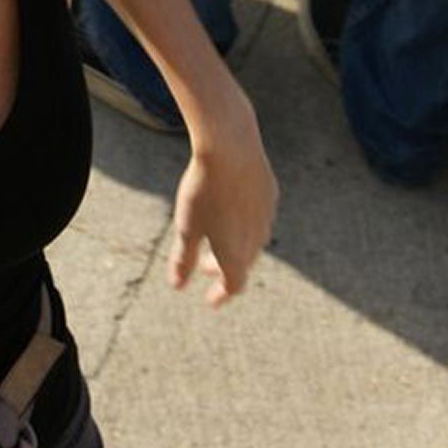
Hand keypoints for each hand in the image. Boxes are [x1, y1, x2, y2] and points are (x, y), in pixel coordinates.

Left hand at [168, 82, 277, 306]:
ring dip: (236, 247)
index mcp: (236, 253)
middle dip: (225, 269)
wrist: (230, 147)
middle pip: (244, 263)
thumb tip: (177, 286)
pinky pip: (259, 218)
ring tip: (218, 238)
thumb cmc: (203, 189)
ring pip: (254, 241)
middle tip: (206, 268)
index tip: (212, 300)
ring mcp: (267, 216)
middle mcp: (257, 239)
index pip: (234, 284)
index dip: (221, 294)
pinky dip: (245, 224)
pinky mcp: (269, 194)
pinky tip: (233, 211)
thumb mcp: (187, 226)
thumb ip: (184, 259)